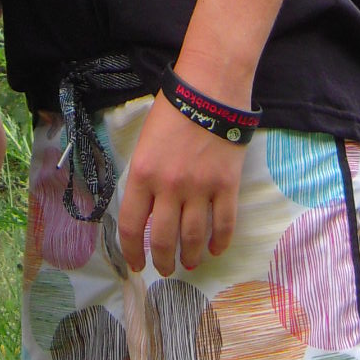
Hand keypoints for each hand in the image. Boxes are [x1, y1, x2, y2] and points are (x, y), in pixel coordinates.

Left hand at [117, 94, 246, 276]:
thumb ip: (144, 176)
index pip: (133, 226)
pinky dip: (220, 242)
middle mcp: (169, 188)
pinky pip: (224, 225)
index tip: (136, 264)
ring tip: (189, 264)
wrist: (209, 90)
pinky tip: (215, 250)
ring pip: (193, 238)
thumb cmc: (173, 109)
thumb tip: (146, 207)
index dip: (132, 251)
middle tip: (165, 269)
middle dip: (163, 261)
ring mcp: (200, 189)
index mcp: (143, 174)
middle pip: (164, 239)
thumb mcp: (145, 143)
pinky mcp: (227, 186)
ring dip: (190, 257)